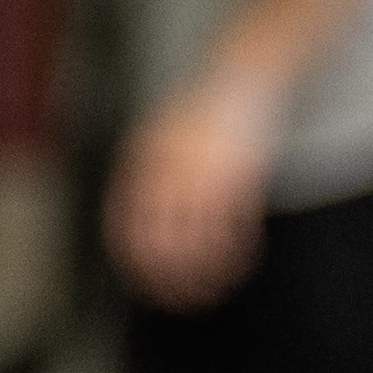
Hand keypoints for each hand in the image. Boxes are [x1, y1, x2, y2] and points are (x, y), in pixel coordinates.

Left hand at [107, 71, 278, 309]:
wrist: (243, 76)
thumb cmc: (199, 115)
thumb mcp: (161, 138)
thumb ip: (147, 178)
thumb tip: (138, 230)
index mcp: (146, 161)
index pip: (130, 224)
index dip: (138, 259)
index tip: (147, 282)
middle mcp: (172, 169)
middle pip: (164, 238)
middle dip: (170, 274)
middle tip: (179, 297)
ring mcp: (208, 171)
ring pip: (202, 237)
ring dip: (206, 269)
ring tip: (210, 289)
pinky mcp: (242, 173)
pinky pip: (234, 222)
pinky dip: (235, 248)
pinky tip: (239, 262)